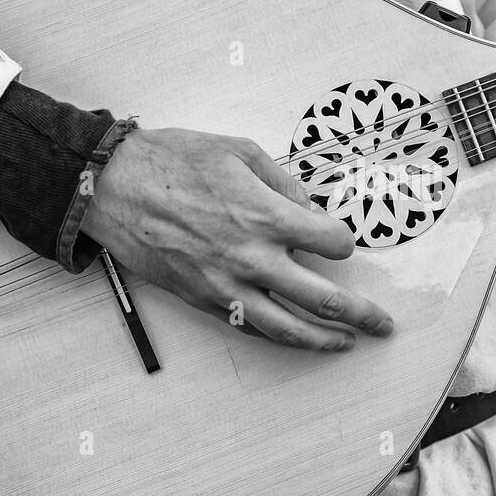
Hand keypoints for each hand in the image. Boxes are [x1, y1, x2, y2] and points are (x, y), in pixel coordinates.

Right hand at [80, 128, 393, 349]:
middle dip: (362, 314)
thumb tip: (309, 206)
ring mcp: (228, 286)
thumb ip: (283, 181)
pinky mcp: (205, 300)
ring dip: (325, 340)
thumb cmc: (173, 161)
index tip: (342, 239)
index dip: (345, 240)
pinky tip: (296, 338)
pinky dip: (279, 337)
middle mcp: (254, 259)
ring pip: (289, 328)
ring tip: (348, 343)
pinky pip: (251, 328)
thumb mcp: (239, 151)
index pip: (333, 243)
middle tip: (382, 324)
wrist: (113, 188)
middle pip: (325, 299)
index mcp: (268, 216)